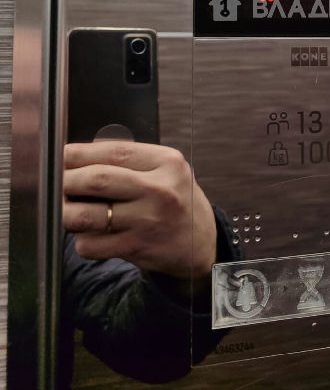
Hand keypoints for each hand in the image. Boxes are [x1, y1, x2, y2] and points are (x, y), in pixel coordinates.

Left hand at [63, 141, 215, 280]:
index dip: (80, 153)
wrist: (202, 243)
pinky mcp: (137, 248)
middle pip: (97, 180)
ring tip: (67, 209)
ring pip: (87, 216)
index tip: (62, 156)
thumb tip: (78, 157)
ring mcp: (148, 221)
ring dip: (66, 213)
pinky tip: (89, 233)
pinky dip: (81, 239)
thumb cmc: (177, 200)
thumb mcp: (166, 169)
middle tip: (56, 183)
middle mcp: (160, 190)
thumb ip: (129, 160)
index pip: (114, 151)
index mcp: (167, 162)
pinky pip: (91, 244)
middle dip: (66, 181)